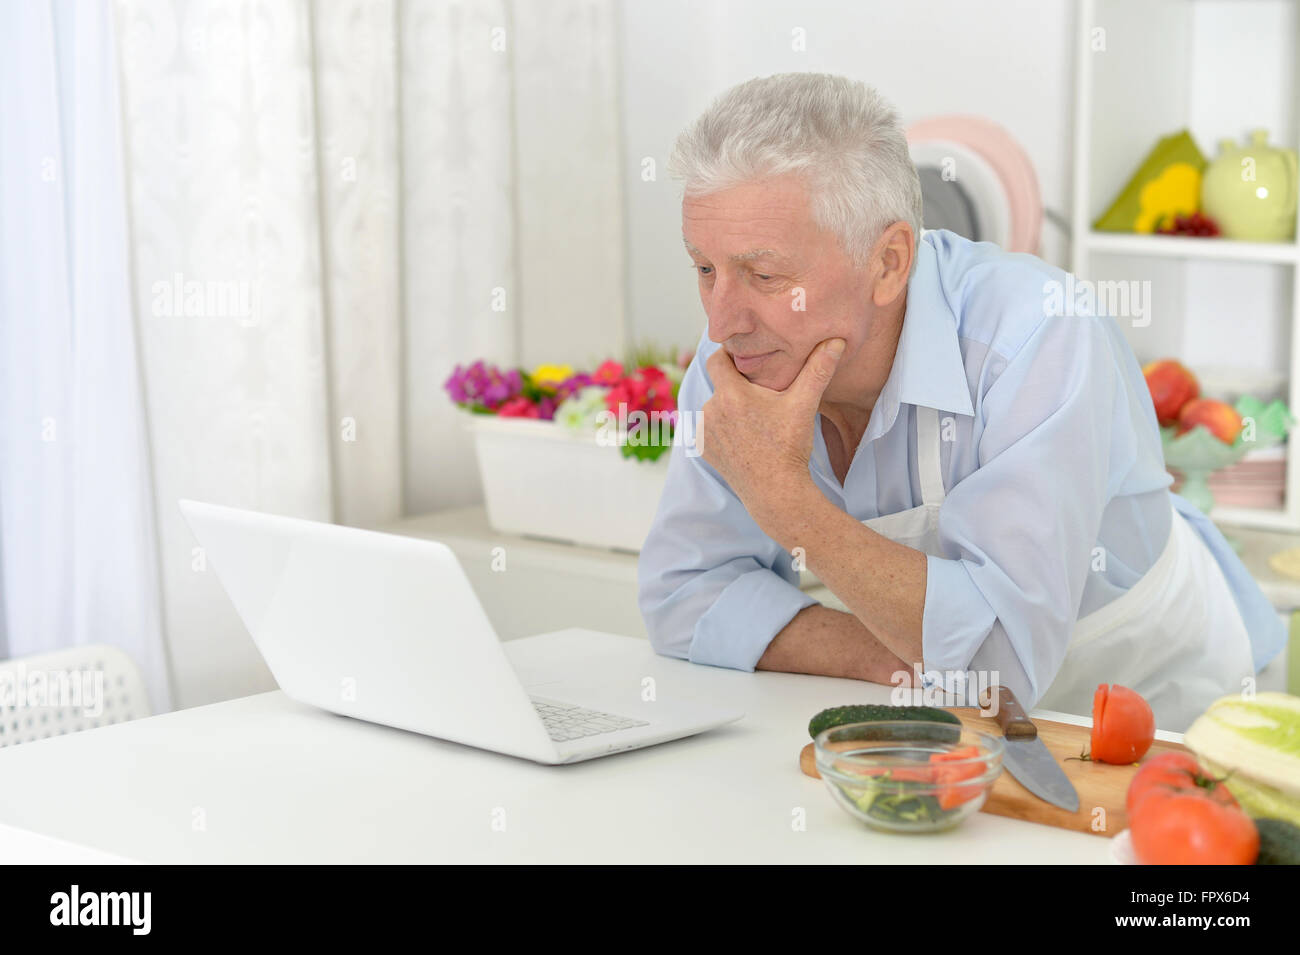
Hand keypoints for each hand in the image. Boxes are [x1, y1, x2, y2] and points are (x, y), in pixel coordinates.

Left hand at [699, 337, 845, 527]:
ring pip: (715, 407)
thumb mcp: (804, 404)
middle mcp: (711, 409)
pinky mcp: (702, 448)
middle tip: (759, 394)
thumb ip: (817, 369)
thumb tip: (835, 340)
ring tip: (753, 419)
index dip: (729, 356)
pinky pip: (710, 428)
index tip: (745, 361)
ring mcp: (704, 430)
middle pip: (720, 385)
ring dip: (729, 408)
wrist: (776, 491)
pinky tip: (742, 437)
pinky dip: (722, 429)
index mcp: (730, 393)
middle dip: (736, 386)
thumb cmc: (790, 446)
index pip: (716, 358)